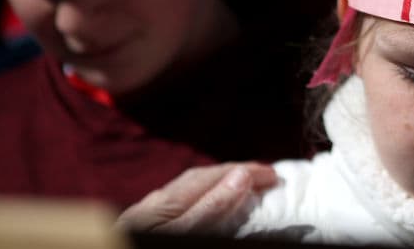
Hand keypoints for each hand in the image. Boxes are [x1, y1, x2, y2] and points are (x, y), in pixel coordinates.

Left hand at [116, 162, 277, 234]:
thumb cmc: (143, 243)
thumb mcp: (183, 232)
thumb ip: (209, 208)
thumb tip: (241, 176)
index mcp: (167, 202)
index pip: (215, 177)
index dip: (247, 172)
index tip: (275, 175)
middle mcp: (154, 202)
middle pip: (199, 177)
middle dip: (234, 171)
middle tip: (264, 176)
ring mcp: (144, 212)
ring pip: (185, 187)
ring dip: (216, 180)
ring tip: (240, 184)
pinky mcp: (138, 222)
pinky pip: (175, 198)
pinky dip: (198, 193)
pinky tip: (201, 202)